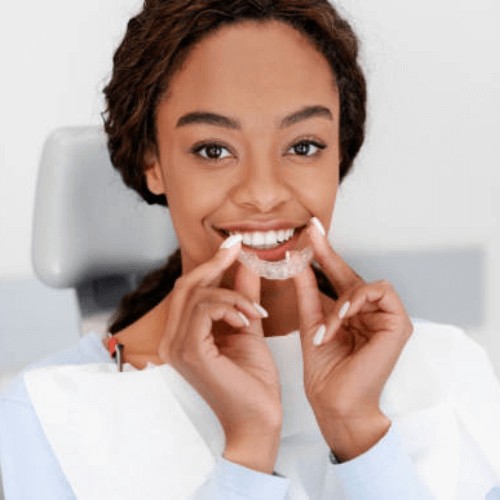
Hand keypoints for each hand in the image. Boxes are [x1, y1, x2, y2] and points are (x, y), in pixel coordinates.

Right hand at [158, 238, 281, 472]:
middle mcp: (171, 341)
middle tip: (238, 249)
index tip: (233, 245)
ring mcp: (177, 347)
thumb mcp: (248, 329)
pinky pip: (205, 310)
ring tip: (254, 311)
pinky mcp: (190, 352)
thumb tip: (246, 266)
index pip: (188, 291)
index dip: (210, 264)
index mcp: (182, 336)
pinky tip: (248, 319)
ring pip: (197, 295)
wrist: (258, 421)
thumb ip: (243, 297)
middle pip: (186, 286)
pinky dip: (230, 306)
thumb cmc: (253, 383)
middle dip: (214, 264)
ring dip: (232, 294)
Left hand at [293, 219, 413, 460]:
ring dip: (341, 300)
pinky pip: (379, 292)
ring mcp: (386, 317)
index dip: (324, 253)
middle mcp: (369, 312)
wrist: (334, 402)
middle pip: (350, 274)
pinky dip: (357, 301)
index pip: (336, 277)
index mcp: (350, 313)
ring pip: (364, 283)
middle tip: (312, 232)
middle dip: (328, 254)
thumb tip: (298, 260)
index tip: (310, 230)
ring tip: (328, 324)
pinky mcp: (399, 323)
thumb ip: (308, 291)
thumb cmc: (324, 370)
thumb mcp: (311, 322)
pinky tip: (344, 316)